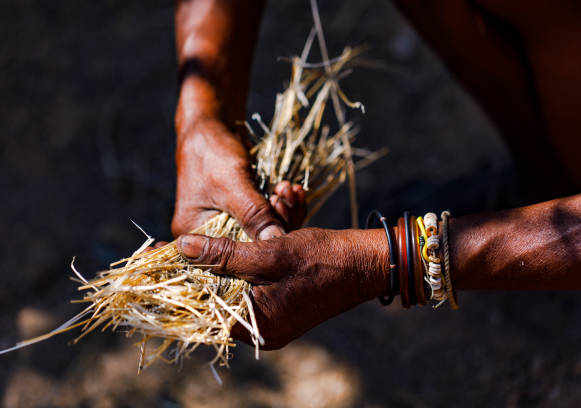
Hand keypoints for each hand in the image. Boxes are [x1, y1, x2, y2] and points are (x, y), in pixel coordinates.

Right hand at [172, 118, 305, 238]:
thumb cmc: (212, 152)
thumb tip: (277, 242)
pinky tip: (290, 190)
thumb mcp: (233, 184)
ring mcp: (227, 223)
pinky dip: (282, 205)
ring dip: (283, 212)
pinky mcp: (243, 213)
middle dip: (276, 225)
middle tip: (285, 199)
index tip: (281, 225)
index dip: (260, 247)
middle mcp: (208, 235)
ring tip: (288, 190)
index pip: (230, 257)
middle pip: (250, 246)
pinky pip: (267, 218)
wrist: (212, 124)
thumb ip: (254, 215)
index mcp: (192, 234)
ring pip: (263, 232)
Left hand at [177, 228, 388, 348]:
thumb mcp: (267, 254)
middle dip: (209, 256)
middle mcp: (262, 326)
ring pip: (237, 278)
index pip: (202, 307)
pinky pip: (255, 274)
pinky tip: (257, 227)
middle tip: (182, 235)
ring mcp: (272, 311)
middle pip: (218, 291)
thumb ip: (223, 255)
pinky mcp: (280, 296)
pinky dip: (252, 251)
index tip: (156, 255)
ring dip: (234, 247)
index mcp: (257, 325)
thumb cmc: (322, 260)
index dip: (179, 279)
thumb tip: (182, 248)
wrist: (367, 262)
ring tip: (236, 223)